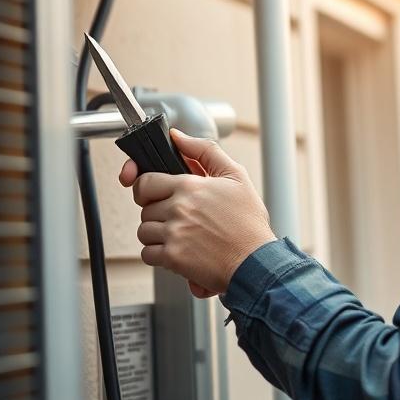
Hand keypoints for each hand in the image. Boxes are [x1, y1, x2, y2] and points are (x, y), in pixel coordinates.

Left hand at [119, 128, 275, 295]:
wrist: (256, 262)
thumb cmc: (248, 222)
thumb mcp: (235, 176)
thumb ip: (204, 150)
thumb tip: (178, 136)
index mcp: (189, 186)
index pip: (145, 182)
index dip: (146, 188)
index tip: (153, 194)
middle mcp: (178, 208)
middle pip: (144, 208)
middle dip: (156, 212)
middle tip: (176, 217)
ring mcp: (174, 234)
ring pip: (144, 231)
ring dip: (156, 234)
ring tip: (179, 235)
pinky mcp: (173, 258)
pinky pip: (147, 254)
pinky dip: (158, 255)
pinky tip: (177, 251)